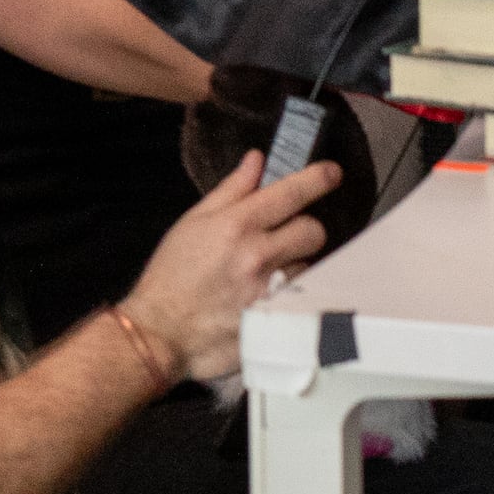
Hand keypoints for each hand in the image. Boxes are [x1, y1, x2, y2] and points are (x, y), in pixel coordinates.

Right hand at [119, 150, 343, 380]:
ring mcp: (269, 290)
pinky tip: (264, 297)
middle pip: (312, 230)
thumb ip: (230, 190)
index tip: (331, 172)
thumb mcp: (193, 222)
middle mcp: (257, 256)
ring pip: (307, 265)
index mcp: (236, 225)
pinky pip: (299, 297)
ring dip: (293, 265)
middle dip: (304, 228)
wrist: (162, 332)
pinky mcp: (274, 319)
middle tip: (285, 235)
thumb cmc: (171, 275)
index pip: (290, 193)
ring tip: (262, 274)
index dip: (317, 179)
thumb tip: (256, 161)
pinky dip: (288, 293)